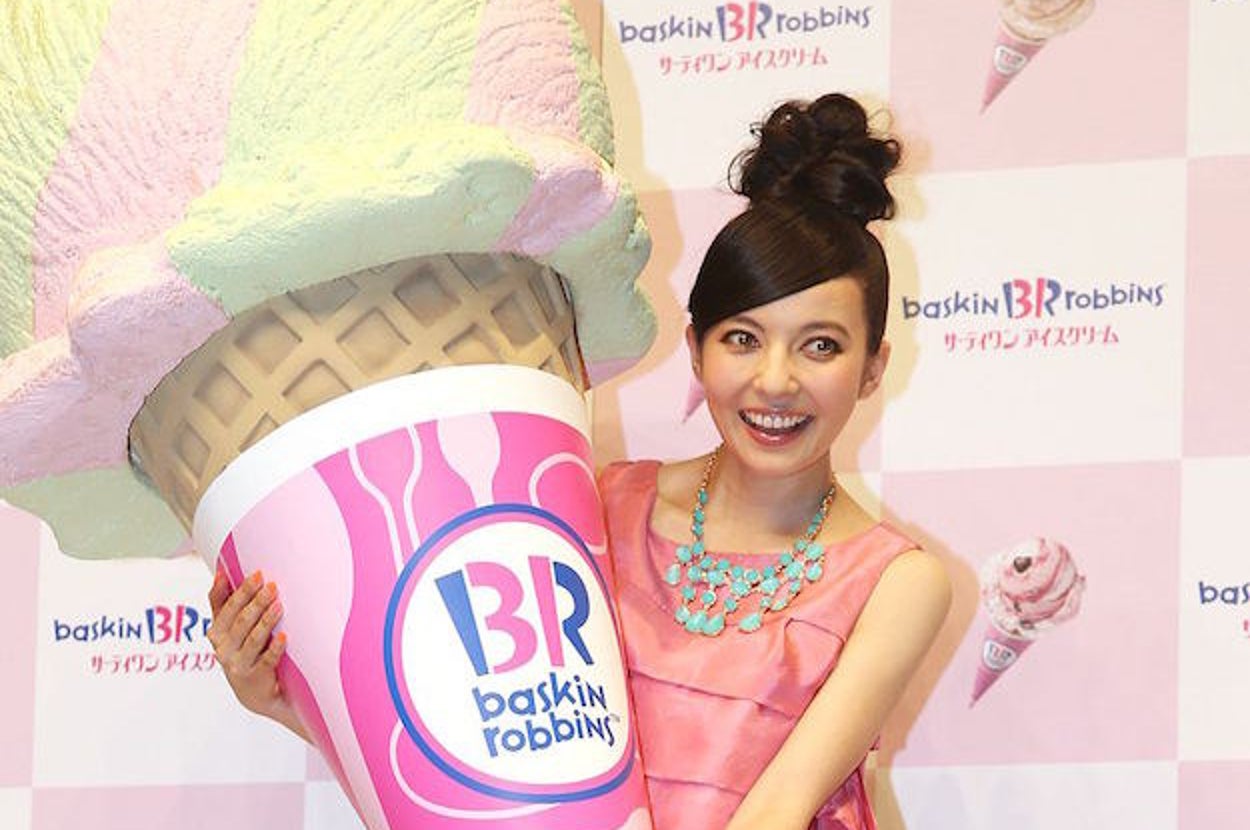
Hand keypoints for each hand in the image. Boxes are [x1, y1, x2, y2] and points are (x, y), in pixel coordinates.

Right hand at [207, 566, 308, 740]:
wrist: (256, 694)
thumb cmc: (245, 652)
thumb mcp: (231, 629)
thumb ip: (225, 604)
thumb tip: (222, 571)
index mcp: (216, 632)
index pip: (222, 607)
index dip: (236, 590)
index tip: (255, 574)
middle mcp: (223, 648)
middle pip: (239, 620)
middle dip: (254, 601)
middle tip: (272, 585)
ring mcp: (238, 664)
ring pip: (252, 638)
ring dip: (265, 620)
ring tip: (279, 604)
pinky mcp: (254, 678)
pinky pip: (266, 660)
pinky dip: (275, 647)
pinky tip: (284, 636)